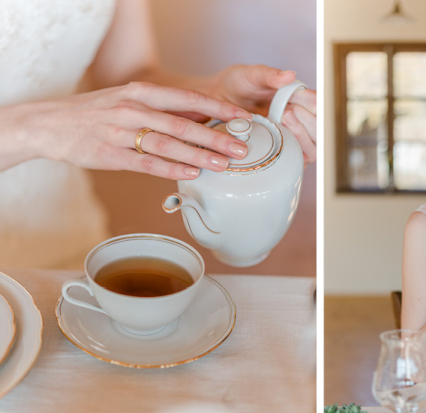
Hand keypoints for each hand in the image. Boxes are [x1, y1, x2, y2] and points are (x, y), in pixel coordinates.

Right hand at [9, 82, 253, 178]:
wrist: (51, 123)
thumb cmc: (99, 112)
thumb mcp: (130, 100)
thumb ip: (165, 108)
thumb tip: (204, 113)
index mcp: (142, 92)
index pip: (188, 99)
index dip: (218, 109)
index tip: (242, 118)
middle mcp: (134, 109)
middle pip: (183, 123)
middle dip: (216, 136)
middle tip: (240, 148)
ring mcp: (121, 132)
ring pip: (168, 144)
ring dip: (199, 155)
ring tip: (223, 165)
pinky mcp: (111, 155)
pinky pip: (146, 163)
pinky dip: (171, 168)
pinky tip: (192, 173)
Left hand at [205, 65, 315, 162]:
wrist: (216, 102)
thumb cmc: (235, 86)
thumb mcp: (250, 75)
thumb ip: (270, 75)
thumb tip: (290, 75)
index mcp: (297, 98)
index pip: (319, 106)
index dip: (314, 105)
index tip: (298, 101)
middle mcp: (299, 119)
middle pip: (320, 129)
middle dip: (307, 121)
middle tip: (287, 111)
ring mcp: (290, 137)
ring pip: (313, 148)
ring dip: (301, 137)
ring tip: (283, 120)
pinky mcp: (281, 152)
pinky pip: (297, 160)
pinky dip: (293, 155)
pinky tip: (278, 144)